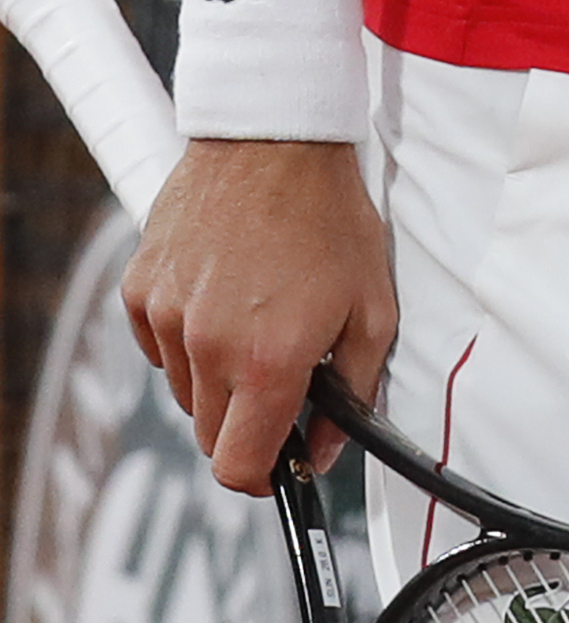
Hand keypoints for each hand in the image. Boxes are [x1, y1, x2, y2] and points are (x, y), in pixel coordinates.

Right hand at [124, 140, 396, 497]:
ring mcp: (167, 318)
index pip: (239, 464)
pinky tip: (224, 300)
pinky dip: (188, 339)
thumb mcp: (374, 310)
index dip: (261, 477)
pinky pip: (158, 346)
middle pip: (210, 434)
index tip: (277, 468)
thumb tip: (326, 449)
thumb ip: (355, 391)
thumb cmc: (330, 220)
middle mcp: (207, 346)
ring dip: (218, 378)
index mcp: (269, 360)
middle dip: (247, 424)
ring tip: (259, 323)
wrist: (274, 144)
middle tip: (284, 382)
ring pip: (184, 391)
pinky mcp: (140, 291)